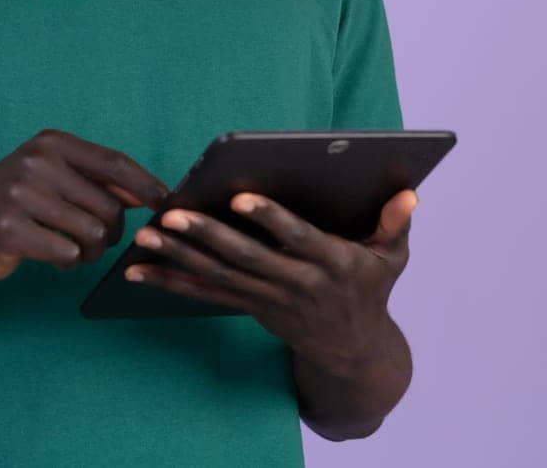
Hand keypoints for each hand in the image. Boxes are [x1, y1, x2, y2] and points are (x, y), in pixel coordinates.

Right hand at [0, 129, 169, 283]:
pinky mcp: (9, 228)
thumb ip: (97, 182)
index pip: (114, 163)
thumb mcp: (53, 178)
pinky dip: (67, 262)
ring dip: (90, 252)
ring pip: (91, 234)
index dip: (146, 186)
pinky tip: (51, 256)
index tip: (165, 204)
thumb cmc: (15, 203)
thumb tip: (151, 193)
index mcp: (52, 144)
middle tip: (96, 244)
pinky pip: (66, 253)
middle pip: (108, 206)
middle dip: (112, 234)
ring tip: (72, 251)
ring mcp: (20, 194)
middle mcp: (37, 162)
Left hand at [125, 188, 418, 372]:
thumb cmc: (369, 291)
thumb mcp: (392, 259)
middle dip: (207, 235)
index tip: (239, 198)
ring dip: (178, 257)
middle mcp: (297, 283)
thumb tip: (408, 193)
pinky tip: (138, 270)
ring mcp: (269, 299)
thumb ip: (395, 224)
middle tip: (173, 215)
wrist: (352, 353)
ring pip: (218, 276)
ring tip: (144, 235)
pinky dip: (170, 282)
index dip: (269, 219)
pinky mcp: (250, 308)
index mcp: (332, 263)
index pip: (297, 238)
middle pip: (246, 258)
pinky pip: (205, 294)